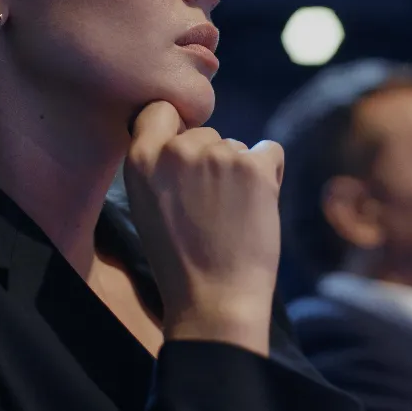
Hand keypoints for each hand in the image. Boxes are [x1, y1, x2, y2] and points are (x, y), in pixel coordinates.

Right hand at [123, 101, 284, 356]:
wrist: (216, 300)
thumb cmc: (181, 260)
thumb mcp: (148, 205)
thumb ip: (160, 164)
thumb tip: (187, 133)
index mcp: (141, 160)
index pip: (159, 110)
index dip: (176, 128)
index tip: (185, 157)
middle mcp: (177, 151)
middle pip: (203, 133)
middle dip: (211, 160)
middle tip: (210, 207)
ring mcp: (218, 155)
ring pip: (236, 145)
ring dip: (240, 171)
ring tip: (231, 216)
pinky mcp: (255, 166)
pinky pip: (270, 150)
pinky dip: (270, 173)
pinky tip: (258, 205)